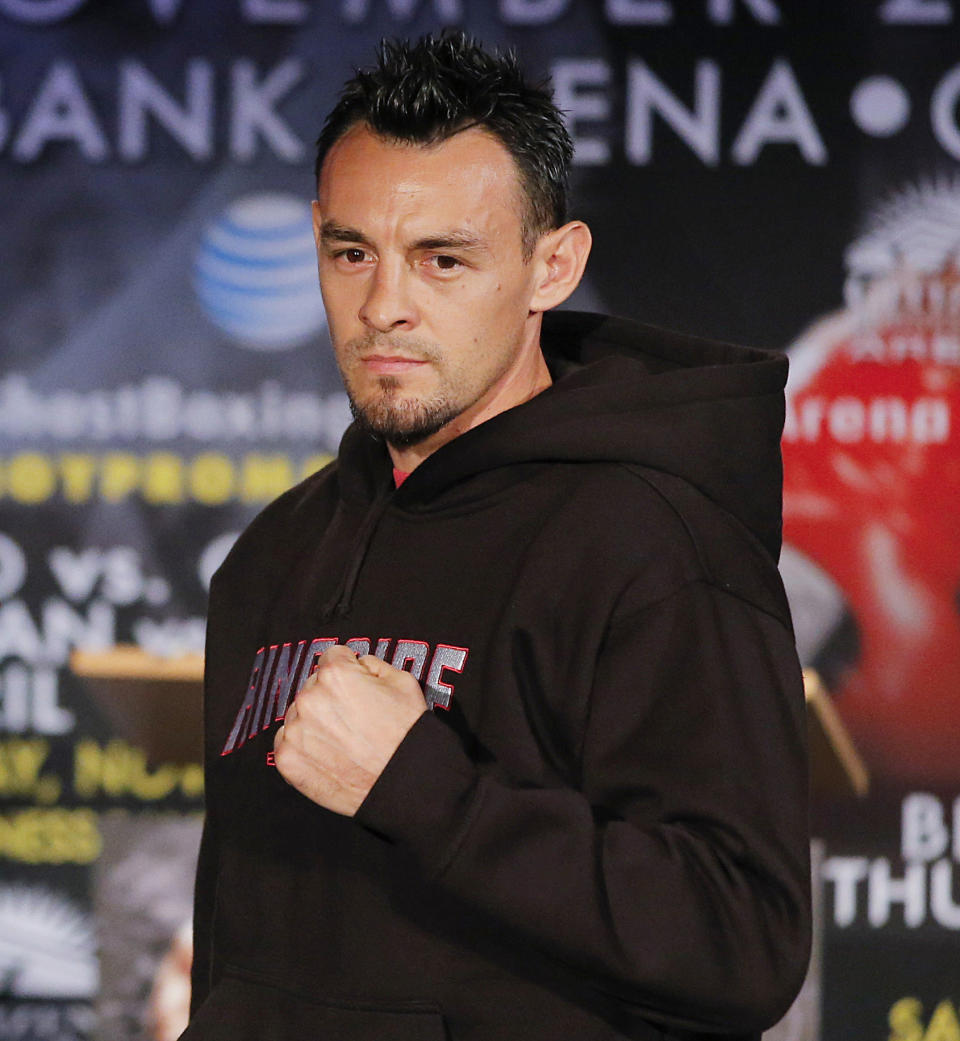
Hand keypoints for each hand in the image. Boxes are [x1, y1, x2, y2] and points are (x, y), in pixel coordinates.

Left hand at [273, 645, 427, 815]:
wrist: (404, 783)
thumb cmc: (407, 734)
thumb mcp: (402, 682)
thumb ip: (373, 665)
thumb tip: (358, 664)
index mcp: (335, 675)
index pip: (332, 658)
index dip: (350, 670)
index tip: (356, 685)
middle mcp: (309, 699)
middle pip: (315, 686)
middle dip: (332, 697)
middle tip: (355, 718)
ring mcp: (295, 731)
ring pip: (299, 715)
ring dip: (316, 722)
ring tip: (344, 740)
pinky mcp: (287, 760)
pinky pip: (286, 743)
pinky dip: (303, 747)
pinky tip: (329, 754)